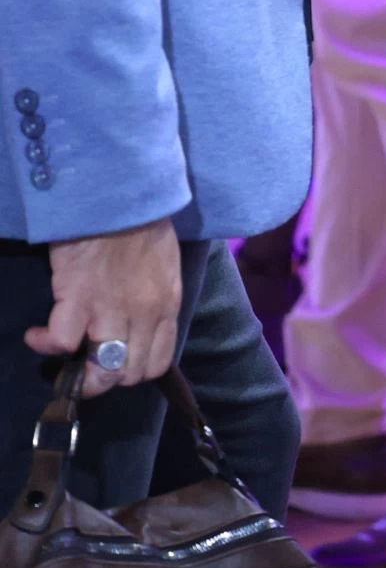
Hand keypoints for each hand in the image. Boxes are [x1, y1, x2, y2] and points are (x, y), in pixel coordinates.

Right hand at [24, 219, 181, 395]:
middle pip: (128, 374)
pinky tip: (36, 335)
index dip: (134, 370)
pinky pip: (62, 341)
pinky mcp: (78, 297)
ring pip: (101, 371)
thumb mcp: (164, 265)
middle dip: (106, 375)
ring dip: (79, 374)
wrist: (119, 192)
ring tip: (64, 359)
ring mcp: (111, 309)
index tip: (117, 359)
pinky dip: (45, 344)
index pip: (158, 362)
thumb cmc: (142, 222)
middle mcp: (143, 314)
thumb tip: (140, 325)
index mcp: (167, 304)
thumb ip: (156, 298)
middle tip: (87, 360)